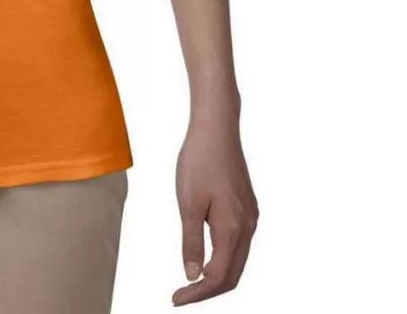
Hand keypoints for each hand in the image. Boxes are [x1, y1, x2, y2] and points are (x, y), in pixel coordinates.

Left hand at [172, 114, 257, 304]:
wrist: (216, 128)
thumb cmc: (198, 161)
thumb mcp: (188, 203)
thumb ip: (190, 241)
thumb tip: (192, 274)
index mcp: (233, 229)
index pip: (219, 276)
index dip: (198, 293)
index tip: (175, 299)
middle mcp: (248, 226)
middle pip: (232, 273)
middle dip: (208, 289)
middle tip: (181, 296)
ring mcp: (250, 216)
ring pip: (237, 258)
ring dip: (216, 274)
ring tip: (191, 281)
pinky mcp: (246, 206)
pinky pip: (238, 242)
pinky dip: (222, 256)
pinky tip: (205, 255)